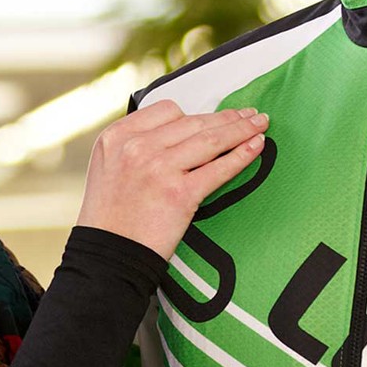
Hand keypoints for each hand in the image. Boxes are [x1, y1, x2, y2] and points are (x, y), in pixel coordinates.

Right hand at [76, 100, 267, 258]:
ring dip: (241, 128)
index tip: (213, 117)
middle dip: (227, 117)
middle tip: (248, 114)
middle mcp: (136, 147)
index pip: (167, 111)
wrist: (109, 256)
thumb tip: (180, 134)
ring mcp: (158, 169)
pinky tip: (256, 146)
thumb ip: (136, 146)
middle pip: (194, 122)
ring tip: (259, 125)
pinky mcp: (179, 194)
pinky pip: (219, 168)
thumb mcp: (108, 167)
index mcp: (117, 137)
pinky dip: (242, 155)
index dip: (195, 114)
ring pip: (211, 139)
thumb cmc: (110, 219)